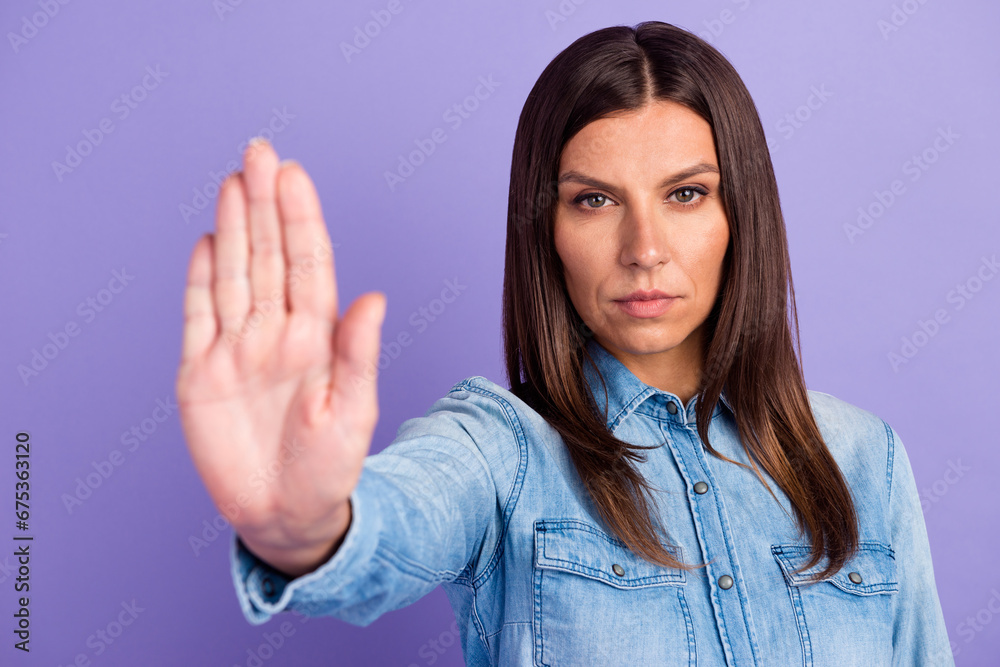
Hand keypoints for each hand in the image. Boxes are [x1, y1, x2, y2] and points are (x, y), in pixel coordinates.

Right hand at [176, 138, 385, 576]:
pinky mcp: (201, 373)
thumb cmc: (328, 467)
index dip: (300, 218)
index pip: (308, 264)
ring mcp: (237, 349)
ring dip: (234, 227)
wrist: (285, 514)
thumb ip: (358, 354)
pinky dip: (200, 278)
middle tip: (259, 151)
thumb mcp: (352, 412)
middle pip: (269, 255)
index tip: (293, 174)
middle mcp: (276, 333)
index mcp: (316, 338)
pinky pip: (199, 314)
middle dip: (265, 203)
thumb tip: (375, 298)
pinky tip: (209, 240)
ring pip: (235, 273)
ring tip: (234, 181)